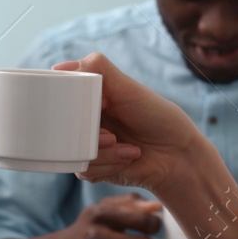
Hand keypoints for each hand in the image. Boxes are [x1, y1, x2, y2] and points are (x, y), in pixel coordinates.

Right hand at [55, 53, 206, 193]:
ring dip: (103, 152)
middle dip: (87, 134)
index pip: (60, 96)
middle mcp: (85, 120)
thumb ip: (98, 69)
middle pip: (61, 127)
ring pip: (71, 151)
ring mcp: (87, 144)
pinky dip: (108, 165)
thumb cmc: (157, 117)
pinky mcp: (92, 167)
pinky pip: (83, 169)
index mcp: (89, 98)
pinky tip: (129, 157)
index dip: (68, 104)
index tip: (94, 108)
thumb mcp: (128, 87)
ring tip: (128, 148)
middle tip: (110, 136)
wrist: (178, 155)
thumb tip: (59, 69)